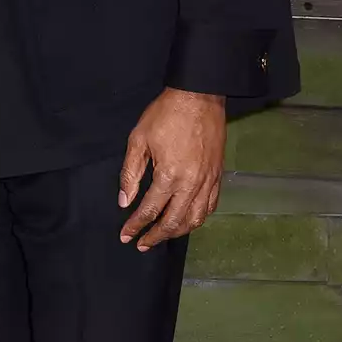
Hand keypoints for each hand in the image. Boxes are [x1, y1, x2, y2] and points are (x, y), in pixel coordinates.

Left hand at [119, 87, 226, 251]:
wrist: (198, 98)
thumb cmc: (165, 115)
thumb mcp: (138, 140)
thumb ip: (130, 174)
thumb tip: (124, 200)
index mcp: (170, 176)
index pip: (149, 210)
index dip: (135, 226)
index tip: (125, 236)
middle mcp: (192, 184)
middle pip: (174, 222)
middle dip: (156, 236)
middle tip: (142, 244)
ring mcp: (208, 182)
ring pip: (195, 218)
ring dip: (178, 232)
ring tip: (161, 236)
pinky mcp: (218, 176)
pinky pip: (210, 206)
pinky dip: (197, 219)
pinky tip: (187, 221)